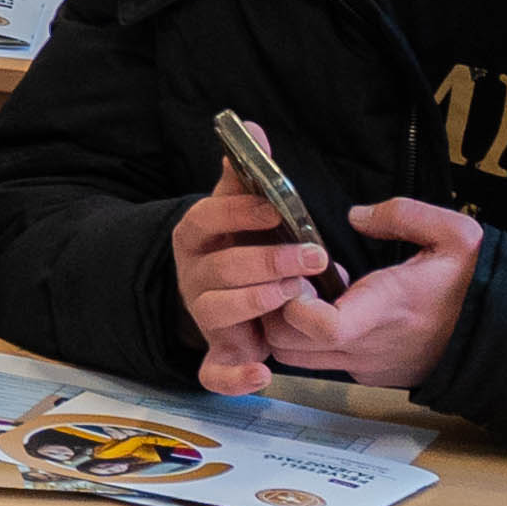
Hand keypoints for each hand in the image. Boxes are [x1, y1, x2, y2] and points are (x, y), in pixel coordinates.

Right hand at [164, 178, 336, 395]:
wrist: (224, 295)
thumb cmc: (240, 246)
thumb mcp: (241, 209)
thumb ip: (246, 174)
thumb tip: (252, 128)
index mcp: (196, 237)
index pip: (205, 218)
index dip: (238, 213)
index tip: (277, 208)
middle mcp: (194, 277)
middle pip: (219, 269)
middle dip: (267, 261)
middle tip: (312, 256)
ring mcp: (204, 316)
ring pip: (217, 311)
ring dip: (258, 302)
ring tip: (295, 295)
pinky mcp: (218, 353)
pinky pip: (213, 372)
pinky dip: (235, 377)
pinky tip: (263, 372)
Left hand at [254, 195, 479, 395]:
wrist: (502, 334)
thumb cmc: (477, 285)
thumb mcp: (453, 234)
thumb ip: (403, 215)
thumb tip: (357, 216)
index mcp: (386, 309)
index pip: (323, 326)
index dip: (295, 303)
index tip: (299, 274)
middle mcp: (368, 345)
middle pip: (288, 343)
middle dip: (275, 308)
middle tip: (292, 276)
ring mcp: (365, 364)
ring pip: (296, 356)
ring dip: (289, 325)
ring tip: (309, 291)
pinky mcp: (368, 373)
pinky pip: (320, 362)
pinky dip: (310, 338)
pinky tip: (331, 306)